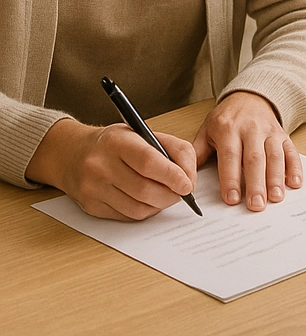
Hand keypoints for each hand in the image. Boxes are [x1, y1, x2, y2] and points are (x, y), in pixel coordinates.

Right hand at [26, 117, 196, 220]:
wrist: (72, 154)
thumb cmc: (115, 142)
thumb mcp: (143, 132)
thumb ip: (172, 147)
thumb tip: (190, 174)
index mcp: (117, 142)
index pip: (148, 162)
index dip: (172, 175)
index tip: (188, 184)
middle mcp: (101, 165)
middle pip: (144, 189)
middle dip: (171, 194)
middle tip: (183, 191)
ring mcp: (93, 188)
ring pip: (137, 207)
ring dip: (160, 204)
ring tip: (169, 194)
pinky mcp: (91, 207)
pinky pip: (126, 216)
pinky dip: (146, 211)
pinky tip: (150, 200)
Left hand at [193, 91, 301, 211]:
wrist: (249, 96)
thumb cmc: (226, 118)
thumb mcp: (207, 130)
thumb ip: (196, 152)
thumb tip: (184, 178)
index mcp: (228, 129)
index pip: (230, 156)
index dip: (231, 178)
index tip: (232, 199)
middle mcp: (251, 129)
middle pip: (255, 159)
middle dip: (256, 183)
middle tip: (256, 206)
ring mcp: (270, 131)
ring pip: (274, 156)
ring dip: (276, 178)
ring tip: (276, 198)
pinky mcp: (283, 134)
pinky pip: (291, 150)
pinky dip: (295, 167)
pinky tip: (295, 183)